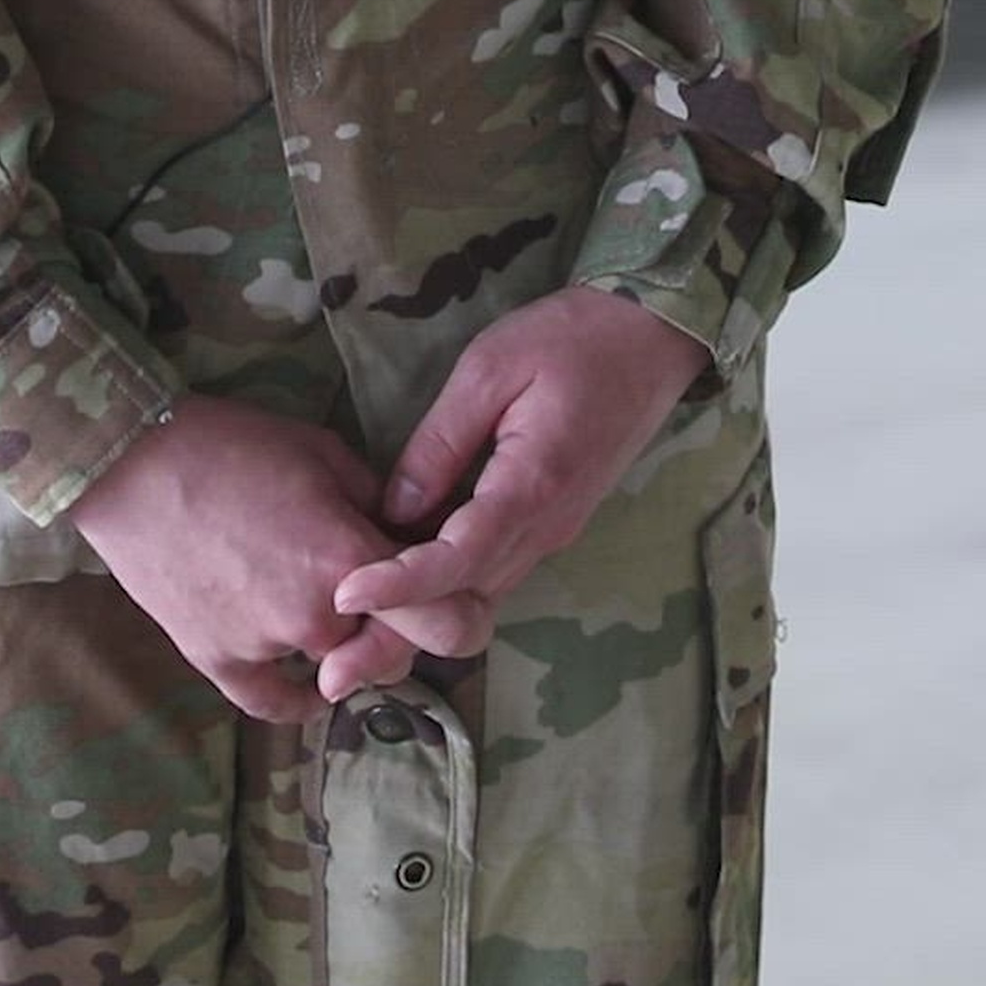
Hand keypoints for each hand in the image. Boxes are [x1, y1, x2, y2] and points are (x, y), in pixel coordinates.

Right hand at [73, 395, 490, 719]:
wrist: (134, 464)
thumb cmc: (236, 443)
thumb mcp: (326, 453)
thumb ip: (380, 505)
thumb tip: (414, 535)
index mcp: (352, 561)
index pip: (443, 620)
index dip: (461, 614)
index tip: (458, 601)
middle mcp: (317, 619)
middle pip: (394, 654)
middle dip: (404, 630)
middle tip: (392, 599)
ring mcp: (265, 649)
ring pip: (338, 673)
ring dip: (347, 649)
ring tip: (332, 606)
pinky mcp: (219, 665)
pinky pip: (277, 703)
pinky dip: (296, 691)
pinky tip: (303, 669)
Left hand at [329, 288, 704, 636]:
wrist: (651, 337)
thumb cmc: (570, 338)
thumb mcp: (490, 368)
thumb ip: (441, 441)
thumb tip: (392, 509)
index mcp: (532, 487)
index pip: (457, 560)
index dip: (398, 585)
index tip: (343, 596)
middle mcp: (547, 528)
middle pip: (467, 598)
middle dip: (401, 624)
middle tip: (334, 647)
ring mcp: (554, 531)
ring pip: (482, 593)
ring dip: (425, 611)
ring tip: (359, 623)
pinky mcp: (554, 524)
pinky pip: (496, 569)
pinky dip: (451, 582)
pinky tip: (407, 569)